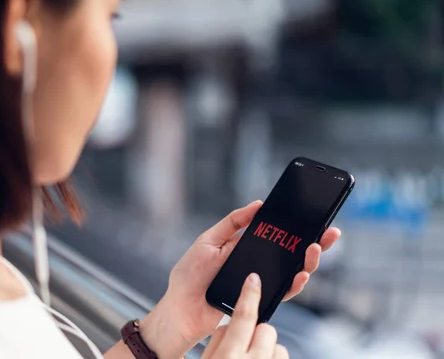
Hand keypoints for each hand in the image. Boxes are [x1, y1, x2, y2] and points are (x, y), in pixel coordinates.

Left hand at [141, 201, 340, 356]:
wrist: (181, 308)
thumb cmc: (190, 275)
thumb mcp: (209, 240)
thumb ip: (233, 223)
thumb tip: (258, 205)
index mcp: (246, 246)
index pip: (276, 234)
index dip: (295, 225)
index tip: (313, 213)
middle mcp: (258, 263)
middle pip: (291, 252)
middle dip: (314, 241)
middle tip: (330, 231)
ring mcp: (261, 282)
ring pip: (293, 271)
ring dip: (308, 261)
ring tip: (315, 248)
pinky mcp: (260, 299)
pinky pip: (283, 291)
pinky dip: (295, 283)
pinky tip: (301, 273)